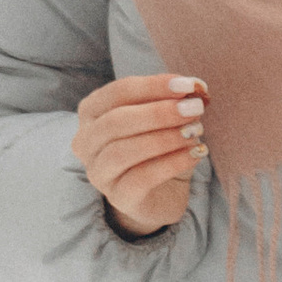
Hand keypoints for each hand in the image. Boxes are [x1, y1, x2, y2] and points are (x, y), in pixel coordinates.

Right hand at [72, 71, 208, 235]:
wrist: (163, 194)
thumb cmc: (159, 149)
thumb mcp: (166, 119)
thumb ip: (174, 101)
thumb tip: (194, 88)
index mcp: (92, 112)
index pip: (117, 92)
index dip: (153, 86)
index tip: (189, 85)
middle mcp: (86, 142)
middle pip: (115, 121)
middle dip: (159, 112)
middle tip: (196, 108)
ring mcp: (99, 173)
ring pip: (123, 151)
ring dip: (165, 138)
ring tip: (195, 132)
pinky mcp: (118, 197)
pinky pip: (141, 178)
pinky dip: (172, 163)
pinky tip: (195, 154)